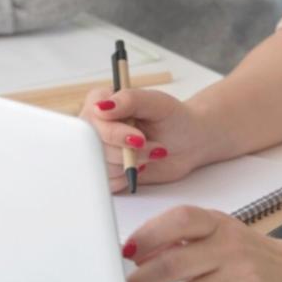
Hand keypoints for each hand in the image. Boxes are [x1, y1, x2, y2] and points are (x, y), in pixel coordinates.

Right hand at [79, 87, 214, 193]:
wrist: (188, 142)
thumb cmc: (174, 118)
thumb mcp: (157, 103)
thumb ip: (130, 100)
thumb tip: (102, 107)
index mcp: (103, 101)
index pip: (93, 119)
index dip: (114, 133)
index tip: (139, 138)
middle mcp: (98, 125)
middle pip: (95, 145)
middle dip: (128, 151)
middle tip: (152, 146)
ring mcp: (101, 147)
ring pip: (101, 165)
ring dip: (131, 164)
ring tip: (151, 154)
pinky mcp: (107, 169)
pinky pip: (107, 181)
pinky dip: (126, 178)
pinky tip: (141, 167)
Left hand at [125, 206, 281, 281]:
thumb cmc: (253, 258)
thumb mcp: (222, 237)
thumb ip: (182, 241)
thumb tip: (137, 257)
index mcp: (219, 225)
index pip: (180, 219)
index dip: (147, 234)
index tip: (123, 254)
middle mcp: (231, 248)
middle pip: (172, 264)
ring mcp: (244, 280)